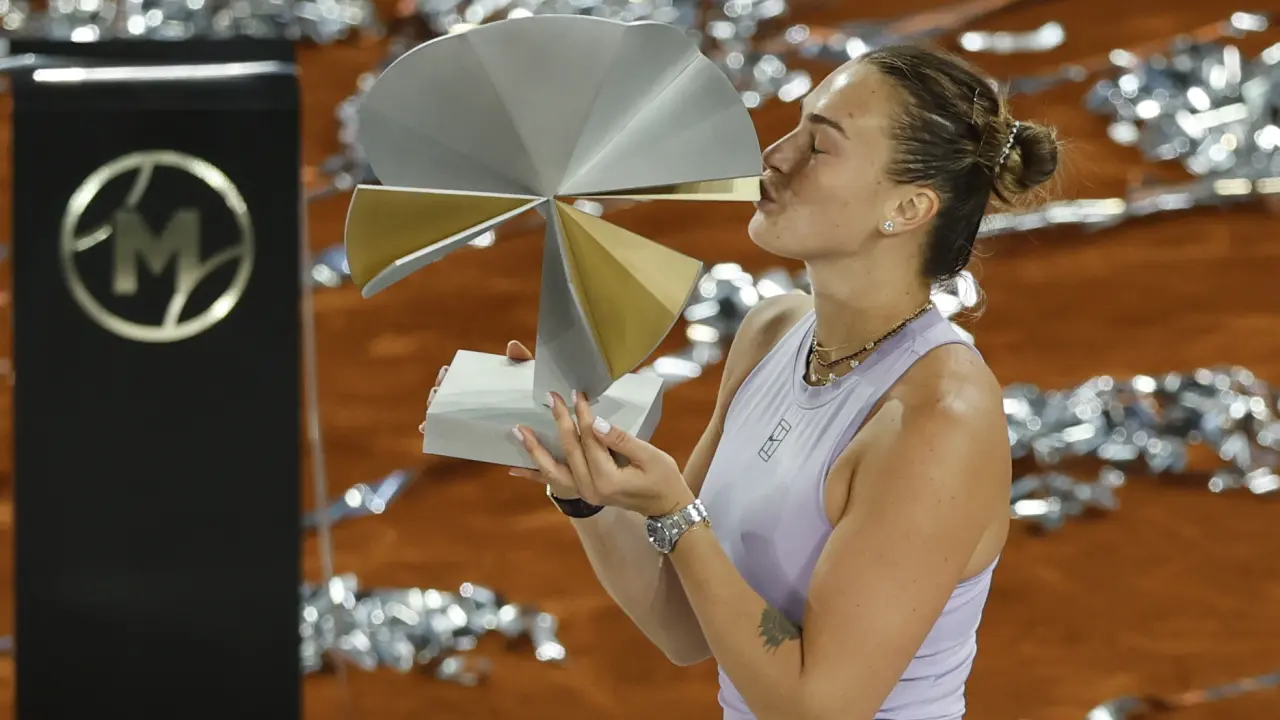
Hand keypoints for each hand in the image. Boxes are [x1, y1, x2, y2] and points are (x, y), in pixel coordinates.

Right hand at [417, 341, 581, 500]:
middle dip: (438, 394)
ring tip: (428, 414)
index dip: (449, 376)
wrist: (558, 435)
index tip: (445, 372)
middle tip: (436, 392)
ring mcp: (481, 424)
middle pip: (450, 398)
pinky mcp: (486, 444)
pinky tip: (430, 433)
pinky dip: (441, 436)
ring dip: (434, 414)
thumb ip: (525, 362)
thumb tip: (512, 345)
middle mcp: (480, 405)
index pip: (461, 379)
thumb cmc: (542, 401)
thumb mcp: (534, 380)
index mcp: (489, 388)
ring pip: (450, 419)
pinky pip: (461, 441)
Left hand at [513, 391, 694, 517]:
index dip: (583, 416)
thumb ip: (620, 439)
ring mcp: (584, 493)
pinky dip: (534, 475)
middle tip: (551, 398)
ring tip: (519, 431)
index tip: (577, 394)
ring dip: (534, 450)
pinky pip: (554, 483)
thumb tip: (594, 422)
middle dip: (560, 422)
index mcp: (607, 480)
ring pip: (552, 470)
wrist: (666, 508)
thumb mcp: (649, 456)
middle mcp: (590, 489)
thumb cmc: (664, 479)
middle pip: (569, 450)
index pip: (590, 441)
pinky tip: (515, 468)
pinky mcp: (583, 492)